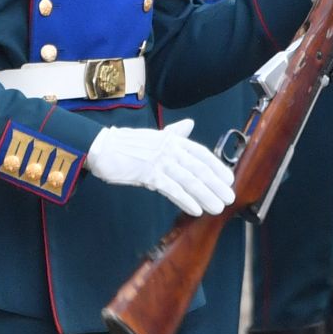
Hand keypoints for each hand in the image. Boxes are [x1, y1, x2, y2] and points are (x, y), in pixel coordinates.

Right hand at [84, 117, 234, 215]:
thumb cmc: (128, 144)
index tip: (229, 180)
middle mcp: (170, 149)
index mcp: (173, 139)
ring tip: (217, 207)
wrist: (103, 147)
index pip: (202, 153)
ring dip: (205, 195)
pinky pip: (171, 189)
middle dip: (216, 185)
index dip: (217, 167)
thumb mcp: (155, 136)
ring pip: (189, 180)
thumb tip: (189, 124)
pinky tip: (195, 209)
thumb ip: (174, 133)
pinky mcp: (148, 174)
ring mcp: (159, 161)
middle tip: (229, 198)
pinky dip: (185, 199)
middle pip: (199, 168)